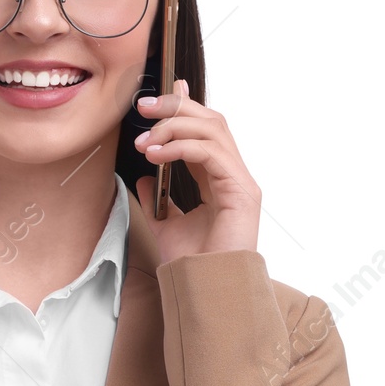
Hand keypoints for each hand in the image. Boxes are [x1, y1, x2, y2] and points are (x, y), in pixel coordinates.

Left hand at [131, 79, 261, 262]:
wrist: (204, 289)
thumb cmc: (192, 263)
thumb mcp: (165, 224)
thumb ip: (156, 200)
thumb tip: (143, 178)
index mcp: (218, 179)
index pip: (204, 131)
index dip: (185, 108)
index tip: (159, 96)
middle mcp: (233, 175)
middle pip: (212, 121)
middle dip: (176, 107)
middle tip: (143, 106)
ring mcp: (241, 181)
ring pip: (213, 129)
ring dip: (174, 127)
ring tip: (145, 140)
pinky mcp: (241, 190)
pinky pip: (211, 153)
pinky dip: (181, 147)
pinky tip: (156, 155)